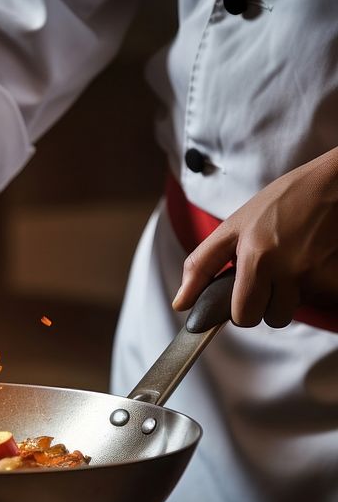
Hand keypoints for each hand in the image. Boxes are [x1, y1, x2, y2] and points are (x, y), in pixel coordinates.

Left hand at [173, 147, 337, 326]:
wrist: (336, 181)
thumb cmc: (284, 200)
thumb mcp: (234, 225)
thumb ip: (202, 265)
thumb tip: (180, 304)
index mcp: (256, 257)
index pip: (243, 316)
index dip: (242, 310)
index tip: (245, 296)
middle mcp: (288, 269)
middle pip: (272, 319)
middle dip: (268, 305)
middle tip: (272, 276)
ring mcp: (317, 274)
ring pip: (296, 310)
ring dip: (293, 296)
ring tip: (295, 264)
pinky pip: (323, 299)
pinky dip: (318, 287)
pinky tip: (316, 262)